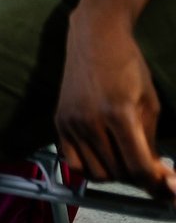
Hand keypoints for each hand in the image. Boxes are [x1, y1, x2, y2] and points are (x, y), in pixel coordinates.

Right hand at [55, 14, 175, 197]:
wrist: (95, 38)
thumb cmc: (127, 65)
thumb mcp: (149, 104)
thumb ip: (151, 142)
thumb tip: (158, 175)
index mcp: (118, 113)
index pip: (137, 167)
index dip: (155, 183)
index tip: (163, 185)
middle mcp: (89, 120)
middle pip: (117, 173)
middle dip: (138, 178)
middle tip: (149, 170)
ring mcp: (70, 122)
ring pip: (95, 173)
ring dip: (115, 174)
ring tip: (126, 161)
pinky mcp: (59, 121)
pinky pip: (72, 163)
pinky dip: (90, 168)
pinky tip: (103, 157)